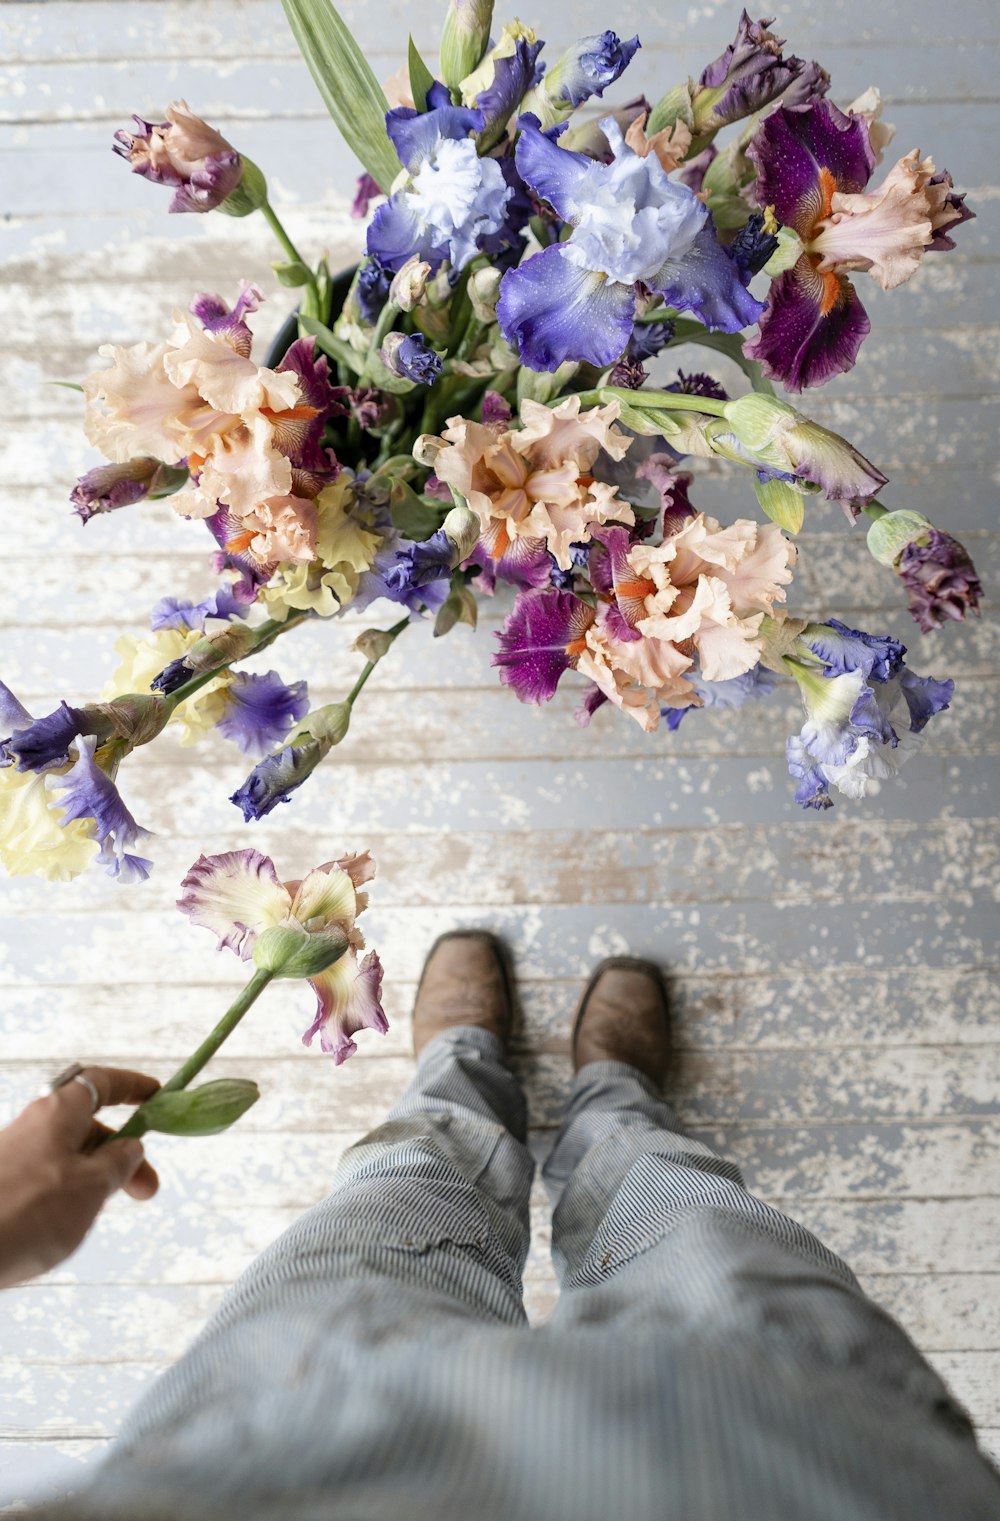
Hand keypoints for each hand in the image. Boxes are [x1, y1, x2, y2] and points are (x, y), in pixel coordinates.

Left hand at [0, 1066, 160, 1288]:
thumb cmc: (28, 1211)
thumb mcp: (92, 1186)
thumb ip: (118, 1164)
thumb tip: (130, 1148)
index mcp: (58, 1112)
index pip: (101, 1082)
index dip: (132, 1086)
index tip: (156, 1096)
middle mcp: (34, 1126)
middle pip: (87, 1125)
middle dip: (122, 1151)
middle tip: (145, 1187)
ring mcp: (15, 1156)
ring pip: (67, 1155)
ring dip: (96, 1176)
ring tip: (103, 1211)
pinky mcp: (3, 1186)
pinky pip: (47, 1178)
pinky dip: (69, 1192)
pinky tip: (68, 1224)